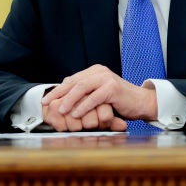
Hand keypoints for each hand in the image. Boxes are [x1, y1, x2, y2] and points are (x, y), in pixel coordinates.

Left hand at [41, 64, 157, 129]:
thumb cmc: (118, 101)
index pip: (71, 79)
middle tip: (46, 103)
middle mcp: (100, 71)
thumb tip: (62, 95)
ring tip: (60, 110)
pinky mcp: (113, 88)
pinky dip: (84, 106)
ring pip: (82, 87)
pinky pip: (94, 97)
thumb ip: (84, 93)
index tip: (45, 100)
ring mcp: (107, 78)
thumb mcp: (98, 95)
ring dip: (69, 100)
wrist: (140, 102)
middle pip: (74, 82)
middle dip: (58, 93)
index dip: (57, 90)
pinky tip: (76, 114)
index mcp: (95, 71)